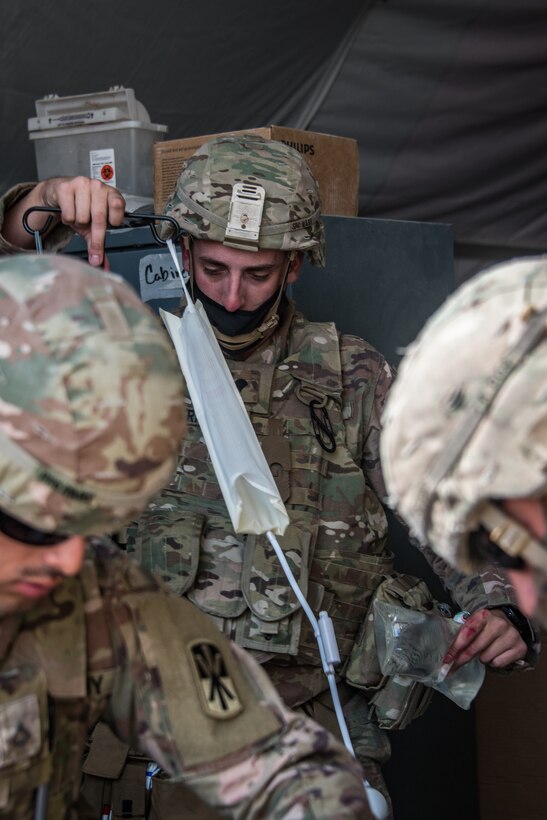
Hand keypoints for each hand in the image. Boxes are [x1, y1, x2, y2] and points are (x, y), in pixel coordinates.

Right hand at [4, 176, 125, 265]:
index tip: (110, 226)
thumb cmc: (80, 209)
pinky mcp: (66, 187)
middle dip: (95, 235)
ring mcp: (82, 184)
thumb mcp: (92, 226)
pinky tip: (68, 211)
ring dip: (78, 223)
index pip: (118, 206)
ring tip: (77, 216)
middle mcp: (98, 186)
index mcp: (111, 193)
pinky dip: (68, 218)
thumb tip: (102, 264)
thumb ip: (98, 244)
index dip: (113, 220)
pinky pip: (69, 214)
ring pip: (83, 217)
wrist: (60, 194)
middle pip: (100, 218)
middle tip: (90, 237)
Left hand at [443, 608, 526, 671]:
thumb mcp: (474, 623)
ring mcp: (511, 636)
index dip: (455, 648)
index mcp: (484, 615)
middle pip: (475, 648)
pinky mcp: (520, 648)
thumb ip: (463, 634)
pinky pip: (498, 664)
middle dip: (462, 658)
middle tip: (454, 665)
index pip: (467, 633)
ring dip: (482, 657)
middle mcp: (499, 624)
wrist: (510, 621)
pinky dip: (494, 661)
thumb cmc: (486, 625)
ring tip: (486, 649)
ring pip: (486, 658)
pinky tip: (496, 652)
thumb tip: (449, 655)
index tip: (447, 660)